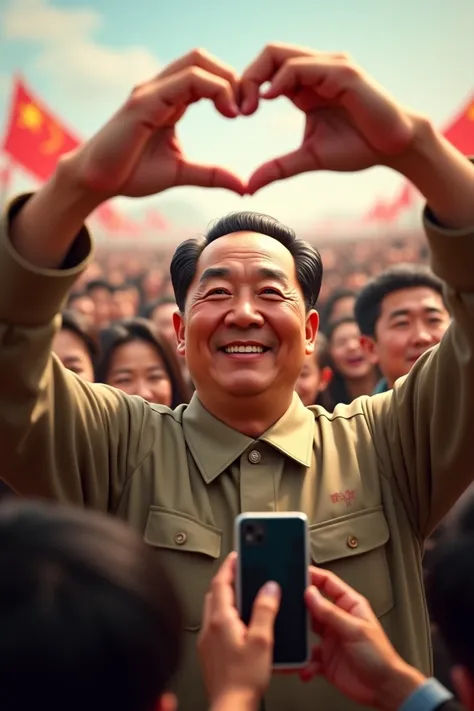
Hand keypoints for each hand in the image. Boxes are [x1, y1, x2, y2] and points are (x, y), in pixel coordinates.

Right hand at [63, 49, 245, 197]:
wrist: (97, 182)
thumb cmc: (132, 174)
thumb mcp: (182, 173)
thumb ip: (212, 175)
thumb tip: (244, 186)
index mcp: (170, 99)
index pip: (205, 74)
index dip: (231, 87)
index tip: (244, 114)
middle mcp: (161, 88)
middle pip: (203, 58)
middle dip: (233, 77)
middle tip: (247, 108)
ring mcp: (152, 91)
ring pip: (197, 62)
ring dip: (226, 81)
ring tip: (238, 111)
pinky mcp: (145, 101)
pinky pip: (186, 80)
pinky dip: (214, 89)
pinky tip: (227, 112)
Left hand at [198, 553, 279, 709]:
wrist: (231, 708)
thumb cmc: (243, 680)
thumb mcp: (262, 641)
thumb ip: (265, 610)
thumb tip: (269, 587)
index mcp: (221, 619)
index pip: (221, 581)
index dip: (230, 565)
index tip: (238, 555)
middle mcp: (209, 627)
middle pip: (215, 593)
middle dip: (228, 579)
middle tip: (241, 571)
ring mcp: (207, 641)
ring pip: (213, 608)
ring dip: (226, 596)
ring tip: (242, 593)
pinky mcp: (209, 653)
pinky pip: (215, 623)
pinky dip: (226, 614)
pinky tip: (238, 622)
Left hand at [240, 43, 420, 193]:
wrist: (394, 148)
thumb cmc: (357, 149)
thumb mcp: (308, 159)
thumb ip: (278, 168)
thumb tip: (248, 187)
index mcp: (305, 85)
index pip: (267, 70)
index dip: (246, 87)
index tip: (236, 115)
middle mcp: (316, 69)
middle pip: (269, 53)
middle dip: (247, 78)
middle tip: (238, 109)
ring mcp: (329, 67)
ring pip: (281, 54)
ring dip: (258, 78)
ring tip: (249, 108)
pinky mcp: (343, 71)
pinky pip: (302, 66)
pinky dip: (281, 80)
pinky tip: (269, 99)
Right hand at [301, 567, 424, 710]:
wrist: (384, 690)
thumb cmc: (380, 657)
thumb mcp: (355, 630)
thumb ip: (331, 612)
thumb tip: (310, 594)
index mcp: (349, 606)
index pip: (328, 583)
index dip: (313, 576)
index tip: (298, 574)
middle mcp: (338, 620)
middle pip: (313, 605)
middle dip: (301, 606)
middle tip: (288, 605)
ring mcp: (330, 639)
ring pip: (307, 630)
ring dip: (300, 636)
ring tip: (294, 638)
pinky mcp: (325, 659)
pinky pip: (308, 657)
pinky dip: (304, 662)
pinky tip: (306, 666)